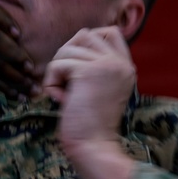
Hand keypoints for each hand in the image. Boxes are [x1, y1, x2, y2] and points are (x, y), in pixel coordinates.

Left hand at [42, 27, 136, 178]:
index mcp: (126, 67)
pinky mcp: (89, 72)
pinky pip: (58, 64)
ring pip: (68, 49)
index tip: (78, 67)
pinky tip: (60, 100)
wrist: (94, 146)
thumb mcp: (99, 89)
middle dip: (67, 54)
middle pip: (85, 35)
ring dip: (57, 70)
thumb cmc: (90, 124)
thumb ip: (94, 66)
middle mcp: (120, 63)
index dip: (88, 42)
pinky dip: (51, 82)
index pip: (110, 32)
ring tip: (64, 94)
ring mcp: (107, 65)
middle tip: (65, 80)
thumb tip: (71, 46)